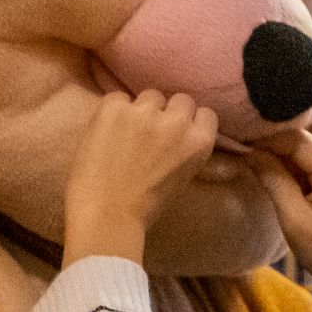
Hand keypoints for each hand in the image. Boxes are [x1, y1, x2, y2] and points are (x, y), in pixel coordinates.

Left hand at [65, 91, 220, 263]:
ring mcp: (144, 112)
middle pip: (180, 100)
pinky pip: (118, 97)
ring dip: (140, 110)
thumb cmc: (145, 206)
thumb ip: (186, 149)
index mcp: (199, 143)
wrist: (106, 214)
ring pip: (149, 97)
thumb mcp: (182, 177)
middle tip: (151, 132)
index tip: (177, 132)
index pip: (205, 114)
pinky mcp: (114, 107)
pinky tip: (106, 132)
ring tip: (125, 133)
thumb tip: (182, 132)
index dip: (190, 122)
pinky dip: (113, 112)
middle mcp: (176, 122)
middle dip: (168, 113)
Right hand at [248, 130, 311, 311]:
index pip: (297, 139)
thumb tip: (251, 152)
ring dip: (283, 156)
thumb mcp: (294, 220)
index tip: (240, 146)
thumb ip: (274, 181)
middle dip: (273, 145)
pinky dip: (296, 166)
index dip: (266, 140)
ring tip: (257, 167)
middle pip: (304, 140)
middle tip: (245, 155)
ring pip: (309, 149)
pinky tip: (279, 178)